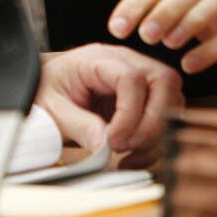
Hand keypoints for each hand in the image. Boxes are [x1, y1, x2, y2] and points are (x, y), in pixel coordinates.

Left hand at [36, 43, 183, 168]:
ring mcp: (141, 77)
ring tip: (127, 156)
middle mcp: (126, 61)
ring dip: (155, 136)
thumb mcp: (52, 109)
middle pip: (164, 82)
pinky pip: (167, 118)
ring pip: (173, 101)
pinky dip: (155, 143)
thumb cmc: (47, 91)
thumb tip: (104, 145)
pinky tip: (132, 158)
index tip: (113, 140)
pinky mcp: (147, 98)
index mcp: (98, 58)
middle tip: (125, 147)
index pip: (131, 77)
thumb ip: (78, 125)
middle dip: (152, 123)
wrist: (43, 88)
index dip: (129, 113)